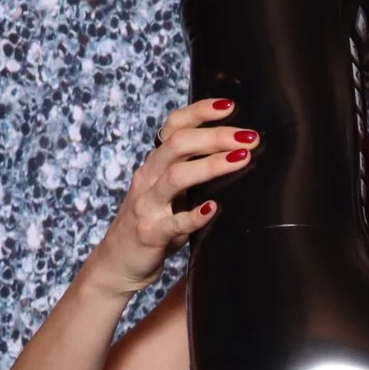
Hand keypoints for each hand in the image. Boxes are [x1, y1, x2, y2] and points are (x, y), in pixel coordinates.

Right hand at [85, 99, 253, 298]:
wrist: (118, 263)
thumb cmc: (154, 223)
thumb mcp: (170, 192)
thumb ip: (193, 172)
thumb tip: (240, 153)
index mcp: (155, 164)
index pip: (173, 127)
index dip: (199, 112)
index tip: (231, 106)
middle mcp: (148, 178)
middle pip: (178, 145)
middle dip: (215, 137)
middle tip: (250, 137)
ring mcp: (147, 205)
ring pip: (175, 177)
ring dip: (210, 166)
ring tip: (241, 159)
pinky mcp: (150, 234)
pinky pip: (174, 223)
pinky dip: (195, 215)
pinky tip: (215, 209)